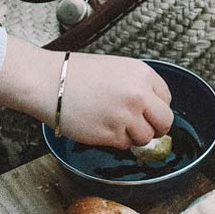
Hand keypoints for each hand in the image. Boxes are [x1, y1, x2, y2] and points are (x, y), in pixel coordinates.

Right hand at [0, 37, 173, 148]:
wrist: (48, 82)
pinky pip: (125, 144)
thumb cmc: (77, 74)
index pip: (166, 99)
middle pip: (164, 122)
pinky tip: (100, 127)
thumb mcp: (117, 69)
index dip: (156, 108)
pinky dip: (115, 140)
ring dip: (133, 136)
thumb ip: (138, 86)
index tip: (147, 112)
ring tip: (114, 124)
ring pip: (145, 137)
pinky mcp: (110, 133)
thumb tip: (153, 109)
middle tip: (142, 128)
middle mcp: (139, 94)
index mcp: (142, 74)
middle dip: (155, 128)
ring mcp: (125, 115)